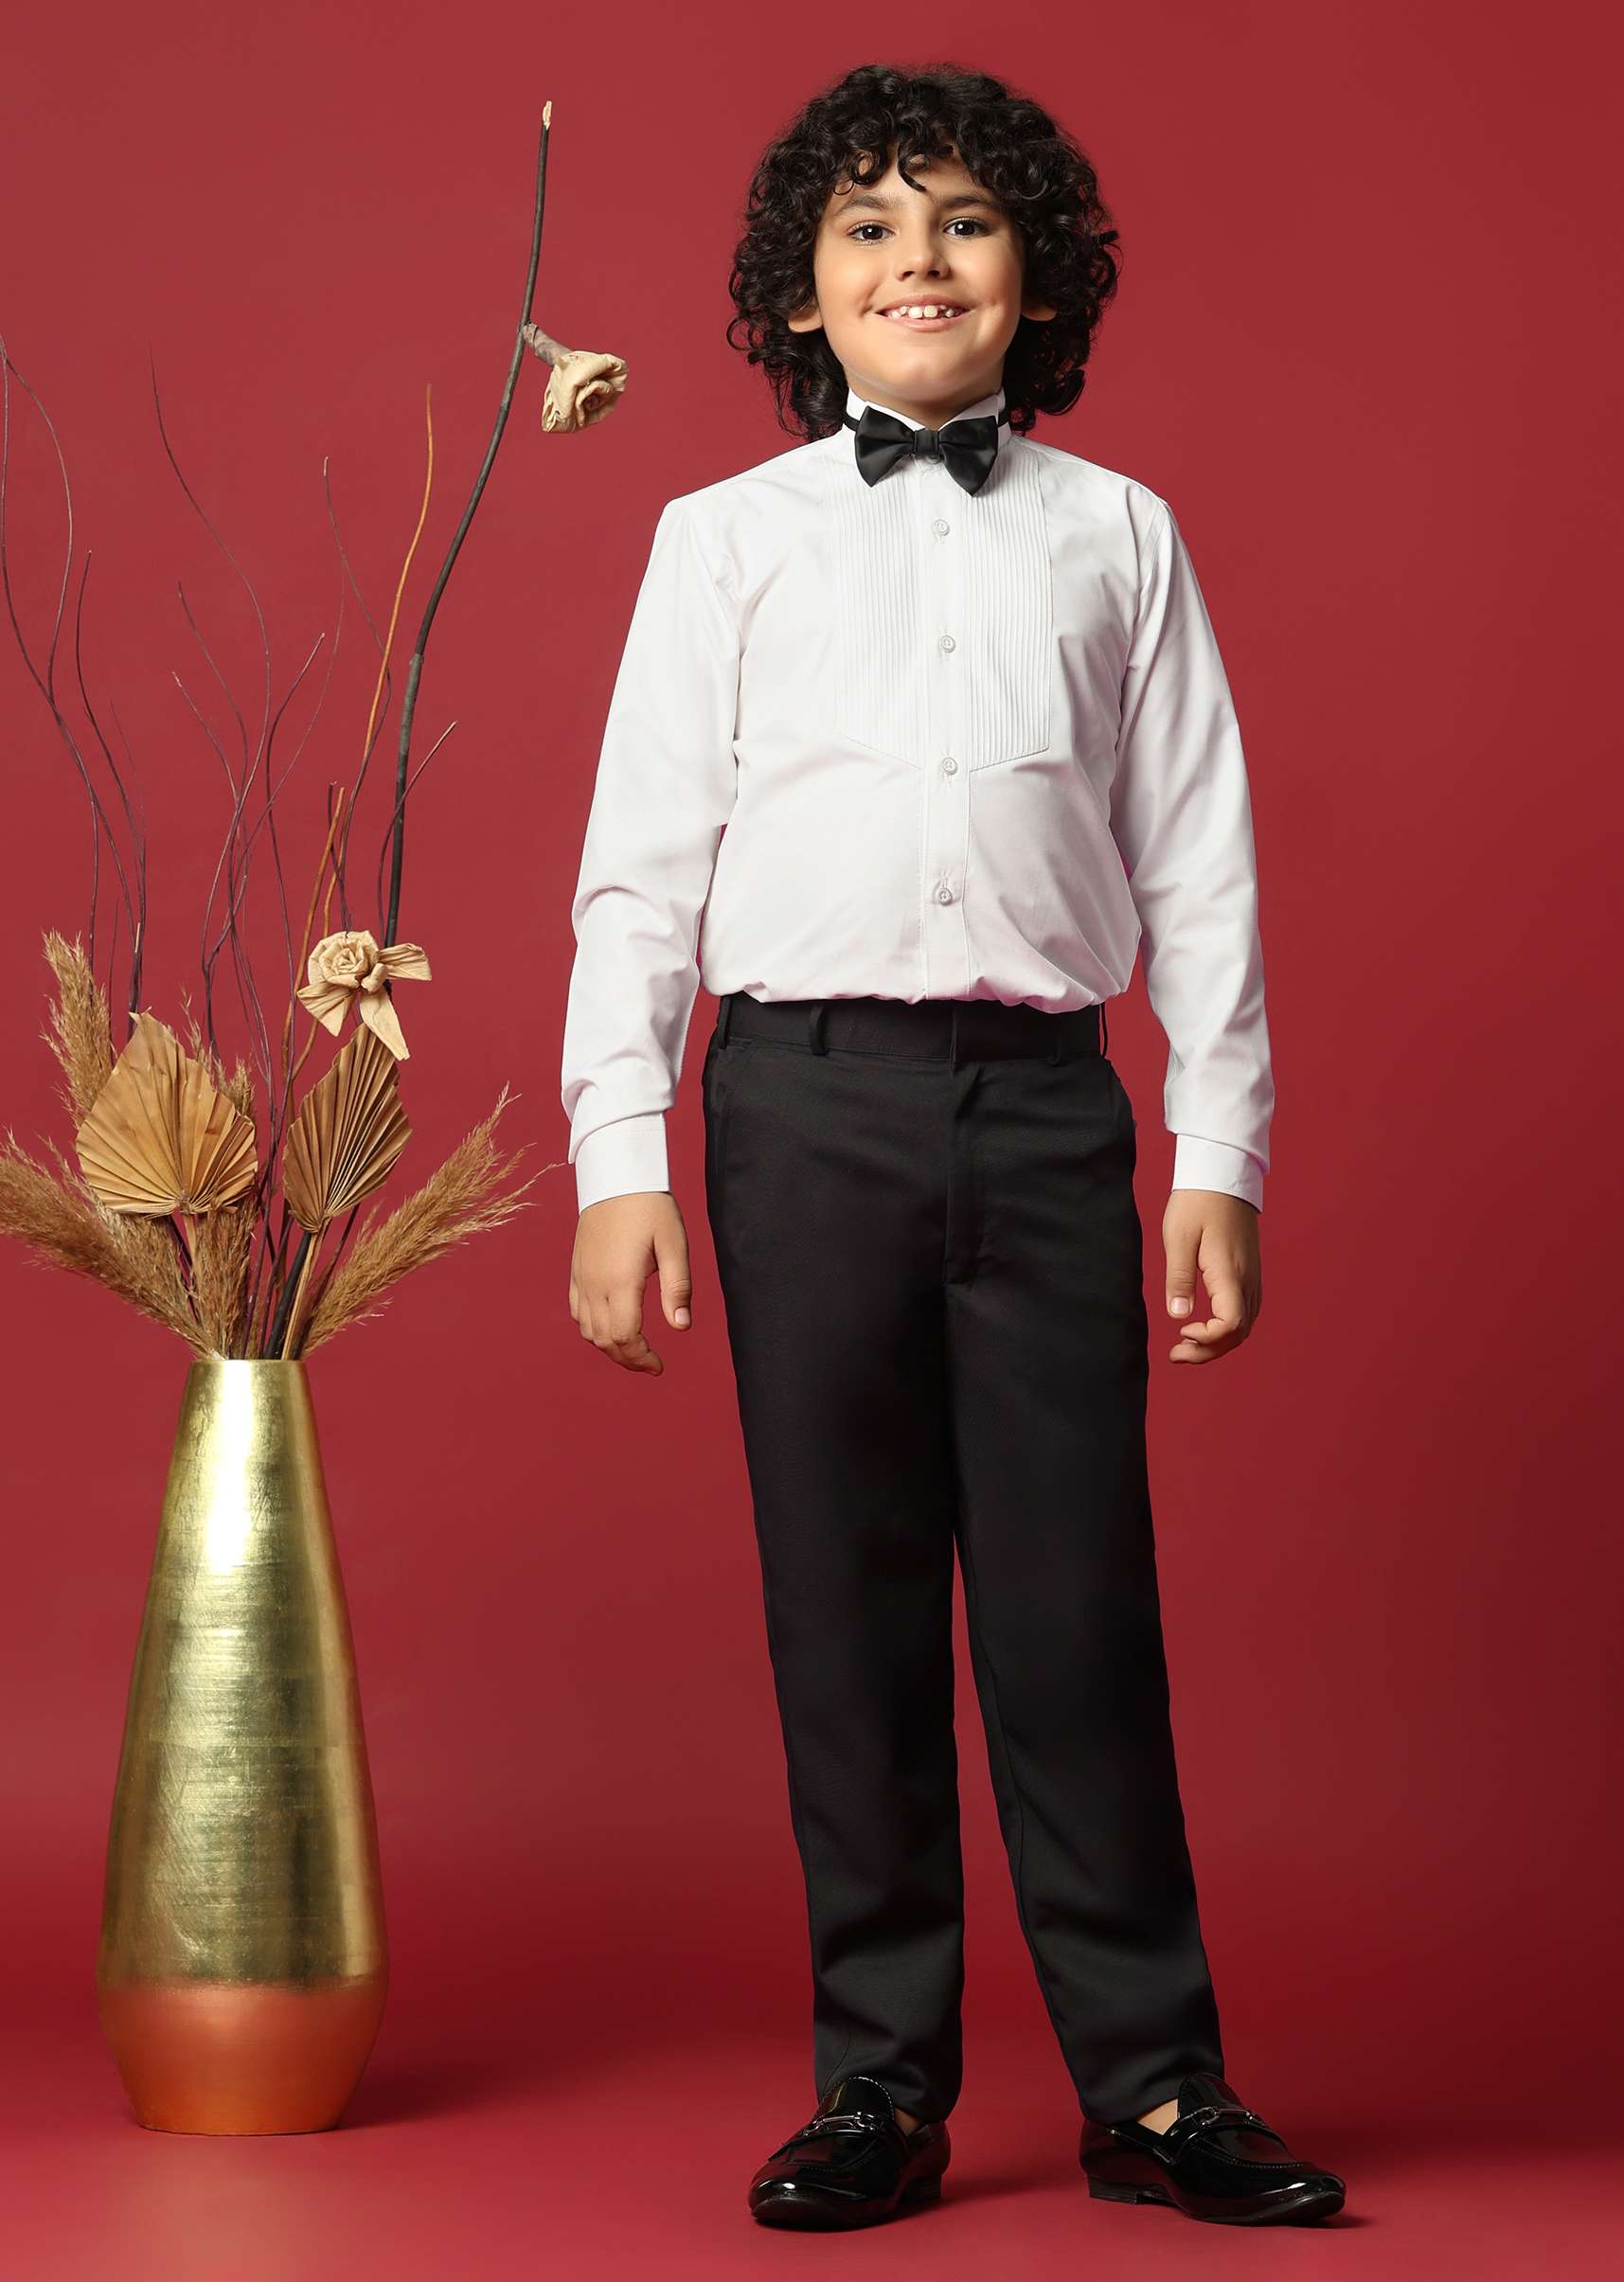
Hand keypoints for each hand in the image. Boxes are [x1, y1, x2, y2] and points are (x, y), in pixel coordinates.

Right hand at [569, 1190, 693, 1374]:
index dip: (641, 1359)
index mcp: (620, 1281)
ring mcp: (581, 1278)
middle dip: (627, 1360)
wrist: (616, 1177)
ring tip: (634, 1350)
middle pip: (604, 1340)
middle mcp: (595, 1284)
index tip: (659, 1366)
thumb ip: (678, 1288)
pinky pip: (576, 1312)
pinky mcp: (576, 1270)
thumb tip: (681, 1327)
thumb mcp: (674, 1244)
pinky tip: (610, 1327)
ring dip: (609, 1347)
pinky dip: (592, 1330)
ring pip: (587, 1331)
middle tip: (650, 1364)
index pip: (625, 1337)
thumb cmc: (650, 1207)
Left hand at [1161, 1189, 1260, 1364]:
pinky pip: (1245, 1312)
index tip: (1181, 1332)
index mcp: (1230, 1273)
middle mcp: (1247, 1280)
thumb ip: (1179, 1279)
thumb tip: (1178, 1316)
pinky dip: (1226, 1329)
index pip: (1231, 1325)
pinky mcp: (1248, 1273)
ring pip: (1244, 1326)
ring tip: (1185, 1345)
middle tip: (1175, 1355)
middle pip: (1239, 1334)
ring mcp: (1251, 1277)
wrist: (1222, 1175)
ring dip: (1217, 1343)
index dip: (1208, 1340)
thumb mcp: (1178, 1238)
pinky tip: (1203, 1326)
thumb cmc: (1197, 1202)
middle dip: (1208, 1351)